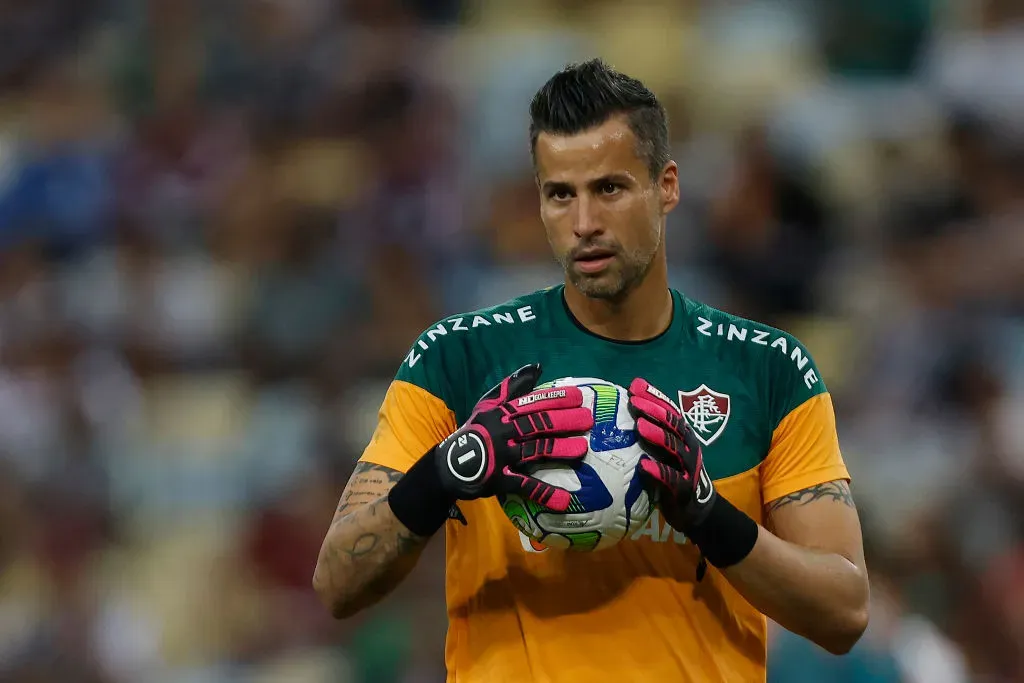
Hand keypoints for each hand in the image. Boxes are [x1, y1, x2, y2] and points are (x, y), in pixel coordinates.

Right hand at [433, 364, 593, 511]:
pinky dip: (545, 494)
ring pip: (534, 450)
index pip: (531, 402)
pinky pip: (526, 486)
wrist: (449, 466)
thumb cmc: (476, 432)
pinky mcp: (500, 481)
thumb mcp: (489, 406)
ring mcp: (502, 456)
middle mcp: (503, 432)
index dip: (555, 398)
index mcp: (501, 413)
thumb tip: (536, 367)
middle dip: (564, 420)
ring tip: (582, 449)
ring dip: (559, 449)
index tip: (578, 396)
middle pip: (537, 424)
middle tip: (587, 419)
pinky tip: (565, 500)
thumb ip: (512, 387)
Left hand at [628, 378, 716, 531]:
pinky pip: (671, 479)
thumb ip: (652, 433)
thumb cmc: (674, 474)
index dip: (654, 397)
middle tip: (634, 401)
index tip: (635, 386)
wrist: (696, 510)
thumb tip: (626, 410)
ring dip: (658, 435)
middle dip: (655, 411)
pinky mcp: (683, 490)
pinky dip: (658, 471)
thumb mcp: (665, 452)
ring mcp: (688, 468)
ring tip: (640, 426)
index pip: (670, 411)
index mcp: (683, 436)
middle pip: (674, 425)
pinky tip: (643, 466)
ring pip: (674, 448)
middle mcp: (688, 447)